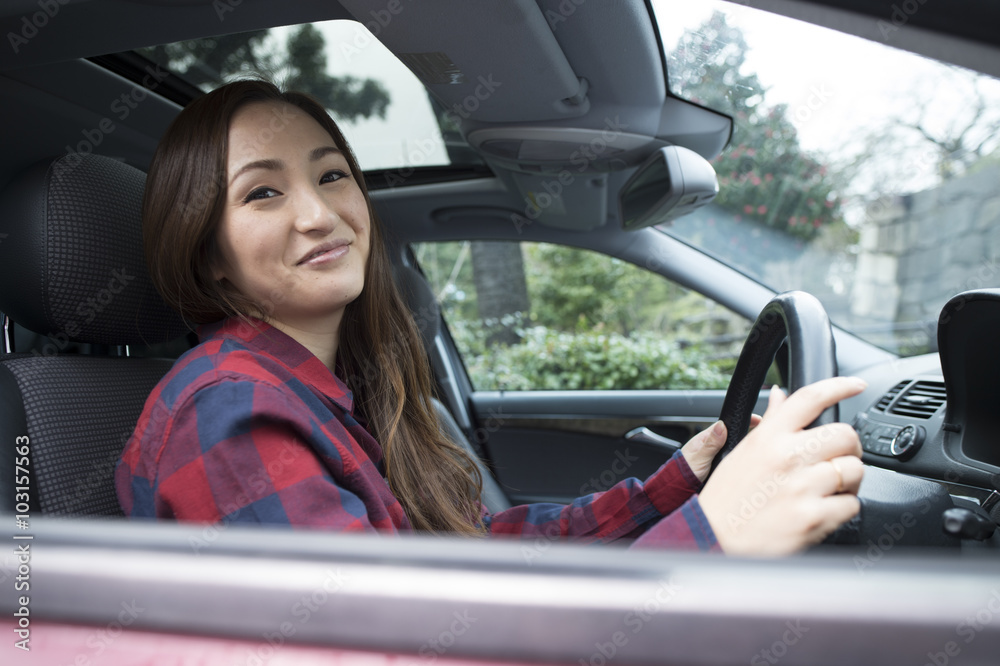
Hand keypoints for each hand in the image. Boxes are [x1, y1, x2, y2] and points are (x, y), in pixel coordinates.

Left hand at [681, 414, 761, 482]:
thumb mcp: (699, 457)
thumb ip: (710, 444)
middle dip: (748, 433)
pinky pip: (733, 459)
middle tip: (764, 432)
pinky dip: (741, 459)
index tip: (757, 419)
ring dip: (745, 449)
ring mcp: (717, 455)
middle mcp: (713, 445)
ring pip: (735, 448)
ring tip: (760, 448)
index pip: (727, 425)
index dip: (742, 421)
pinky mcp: (720, 466)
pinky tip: (750, 461)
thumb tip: (721, 426)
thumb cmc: (685, 471)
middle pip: (734, 435)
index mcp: (707, 438)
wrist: (680, 487)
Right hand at [697, 377, 866, 555]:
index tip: (856, 385)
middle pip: (845, 434)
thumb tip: (781, 396)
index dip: (840, 386)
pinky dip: (843, 509)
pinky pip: (852, 505)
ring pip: (854, 470)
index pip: (810, 398)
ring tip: (830, 489)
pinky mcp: (813, 517)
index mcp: (769, 437)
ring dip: (849, 481)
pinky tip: (823, 510)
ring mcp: (802, 487)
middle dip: (850, 448)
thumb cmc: (727, 498)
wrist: (714, 539)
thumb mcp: (742, 451)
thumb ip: (770, 423)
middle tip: (839, 459)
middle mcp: (787, 457)